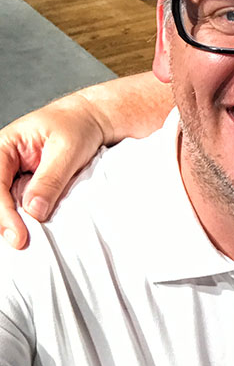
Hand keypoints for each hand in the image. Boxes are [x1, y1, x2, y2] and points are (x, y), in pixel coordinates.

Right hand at [0, 94, 107, 248]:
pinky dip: (23, 220)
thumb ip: (50, 179)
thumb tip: (33, 210)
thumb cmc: (78, 127)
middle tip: (20, 243)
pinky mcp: (25, 186)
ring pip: (4, 204)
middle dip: (3, 221)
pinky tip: (30, 232)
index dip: (3, 213)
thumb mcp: (67, 150)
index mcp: (4, 145)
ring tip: (25, 242)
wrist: (92, 122)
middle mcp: (3, 162)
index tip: (18, 236)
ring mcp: (13, 175)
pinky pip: (19, 206)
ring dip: (12, 222)